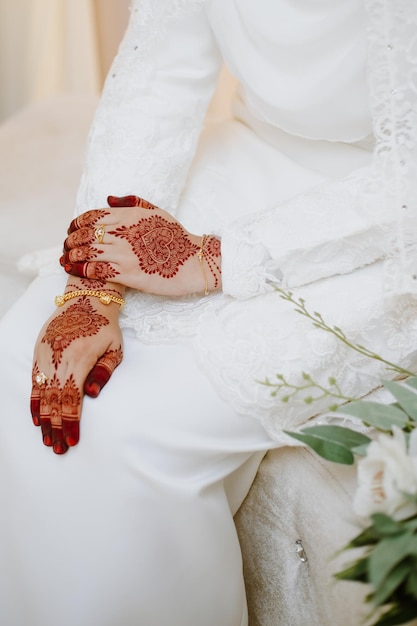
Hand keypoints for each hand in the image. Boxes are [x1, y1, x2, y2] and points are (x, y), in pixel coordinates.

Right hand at [31, 293, 122, 453]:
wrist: (86, 298)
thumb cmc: (104, 325)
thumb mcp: (114, 348)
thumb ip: (103, 373)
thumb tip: (91, 394)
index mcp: (78, 359)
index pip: (71, 398)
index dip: (70, 421)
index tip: (72, 439)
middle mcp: (58, 358)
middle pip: (54, 401)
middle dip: (56, 427)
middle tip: (59, 448)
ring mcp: (45, 355)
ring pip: (42, 394)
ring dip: (44, 419)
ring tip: (47, 440)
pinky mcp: (39, 352)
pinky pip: (34, 382)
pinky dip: (35, 401)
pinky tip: (37, 417)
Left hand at [61, 195, 221, 296]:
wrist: (194, 261)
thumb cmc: (177, 237)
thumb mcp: (157, 212)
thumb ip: (132, 203)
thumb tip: (109, 199)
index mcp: (128, 216)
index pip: (92, 216)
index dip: (76, 224)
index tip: (72, 231)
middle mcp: (123, 232)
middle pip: (85, 234)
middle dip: (70, 241)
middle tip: (66, 247)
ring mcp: (124, 253)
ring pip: (87, 252)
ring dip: (72, 256)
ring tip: (65, 260)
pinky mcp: (127, 273)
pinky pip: (97, 270)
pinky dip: (81, 270)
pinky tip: (73, 271)